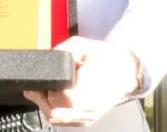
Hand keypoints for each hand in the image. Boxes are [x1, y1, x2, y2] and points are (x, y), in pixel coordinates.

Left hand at [23, 37, 139, 126]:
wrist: (124, 71)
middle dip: (42, 98)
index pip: (65, 98)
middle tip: (42, 83)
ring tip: (48, 88)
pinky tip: (56, 96)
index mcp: (92, 84)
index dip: (49, 90)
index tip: (47, 80)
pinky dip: (55, 110)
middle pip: (54, 112)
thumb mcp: (80, 44)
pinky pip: (63, 121)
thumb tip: (42, 63)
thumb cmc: (103, 56)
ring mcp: (89, 116)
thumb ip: (59, 53)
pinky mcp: (86, 121)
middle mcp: (91, 106)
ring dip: (46, 105)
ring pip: (56, 119)